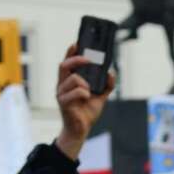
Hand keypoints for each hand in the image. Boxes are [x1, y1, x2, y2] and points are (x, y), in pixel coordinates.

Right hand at [52, 44, 114, 160]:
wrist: (81, 130)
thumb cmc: (86, 112)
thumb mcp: (100, 96)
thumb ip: (106, 85)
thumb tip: (111, 73)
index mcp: (69, 81)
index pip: (67, 63)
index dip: (70, 52)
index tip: (77, 43)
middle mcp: (63, 85)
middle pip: (64, 66)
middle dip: (76, 59)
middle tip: (88, 59)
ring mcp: (61, 93)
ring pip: (72, 79)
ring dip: (84, 82)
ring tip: (90, 90)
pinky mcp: (64, 103)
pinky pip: (75, 92)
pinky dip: (84, 93)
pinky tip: (87, 97)